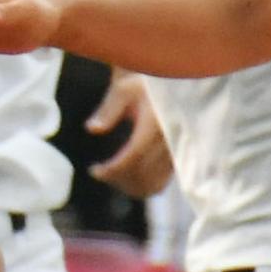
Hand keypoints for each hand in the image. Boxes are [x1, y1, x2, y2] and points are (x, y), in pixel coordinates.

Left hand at [85, 72, 173, 195]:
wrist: (176, 85)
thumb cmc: (145, 85)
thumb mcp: (124, 90)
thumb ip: (108, 110)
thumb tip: (92, 128)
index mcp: (156, 123)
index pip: (134, 155)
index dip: (113, 168)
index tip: (94, 171)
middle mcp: (170, 140)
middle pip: (142, 172)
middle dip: (117, 179)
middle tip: (99, 173)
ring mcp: (177, 150)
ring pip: (154, 182)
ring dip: (130, 186)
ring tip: (111, 176)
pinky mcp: (179, 157)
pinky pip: (163, 181)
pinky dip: (144, 186)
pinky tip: (127, 179)